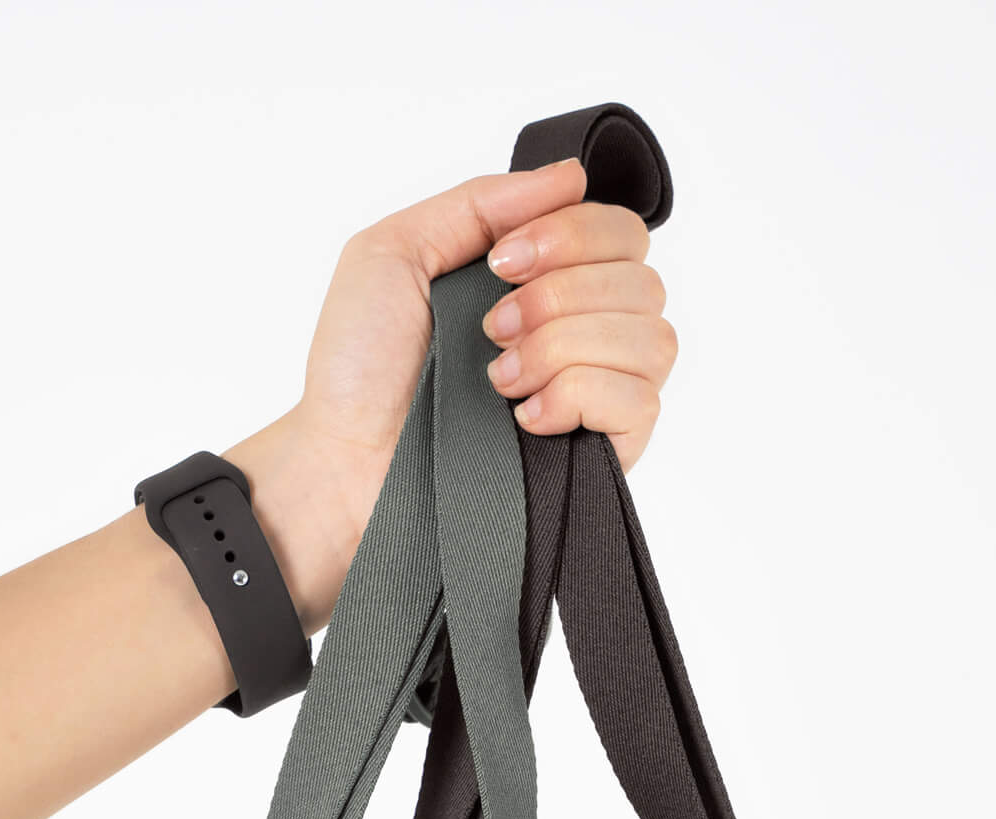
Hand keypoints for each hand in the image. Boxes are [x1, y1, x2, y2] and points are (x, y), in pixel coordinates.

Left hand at [229, 159, 676, 631]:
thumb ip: (480, 202)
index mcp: (541, 283)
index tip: (503, 263)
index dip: (572, 233)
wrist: (343, 466)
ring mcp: (595, 399)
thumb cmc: (357, 374)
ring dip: (566, 345)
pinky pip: (640, 403)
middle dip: (562, 292)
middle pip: (643, 278)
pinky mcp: (601, 457)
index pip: (618, 232)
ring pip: (651, 338)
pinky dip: (580, 396)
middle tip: (492, 327)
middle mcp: (579, 336)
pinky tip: (525, 416)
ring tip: (499, 377)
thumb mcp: (394, 252)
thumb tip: (572, 176)